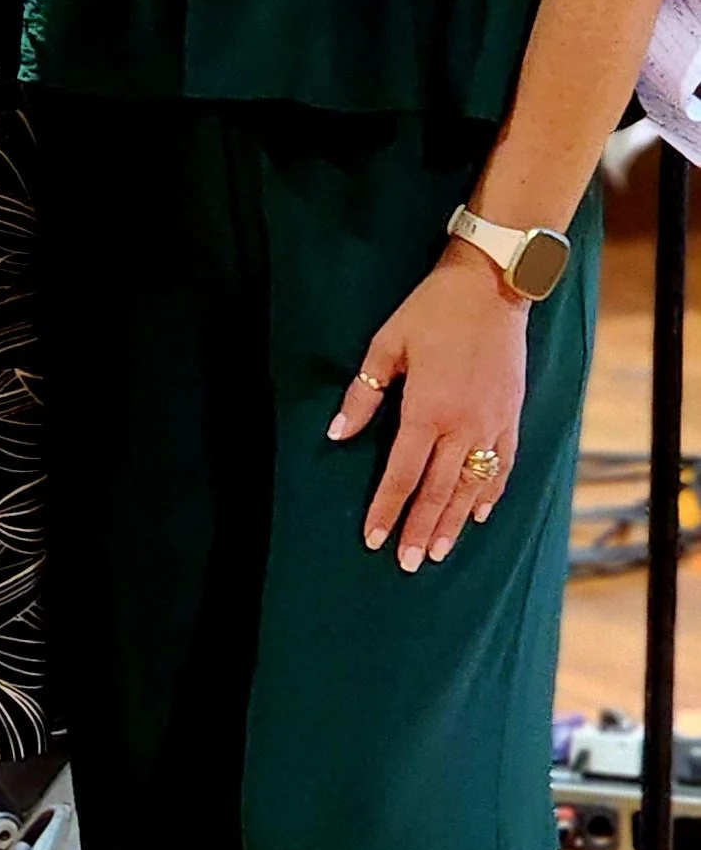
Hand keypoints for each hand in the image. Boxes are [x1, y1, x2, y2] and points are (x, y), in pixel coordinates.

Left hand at [326, 243, 528, 569]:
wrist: (491, 286)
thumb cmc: (432, 311)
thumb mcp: (387, 345)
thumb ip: (363, 395)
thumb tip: (337, 435)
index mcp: (427, 410)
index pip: (402, 474)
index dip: (386, 508)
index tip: (373, 539)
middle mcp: (463, 426)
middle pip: (439, 490)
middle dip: (420, 529)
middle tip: (407, 563)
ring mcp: (492, 424)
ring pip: (472, 486)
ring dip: (454, 522)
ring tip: (437, 552)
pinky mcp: (511, 416)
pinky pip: (503, 464)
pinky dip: (492, 493)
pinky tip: (481, 515)